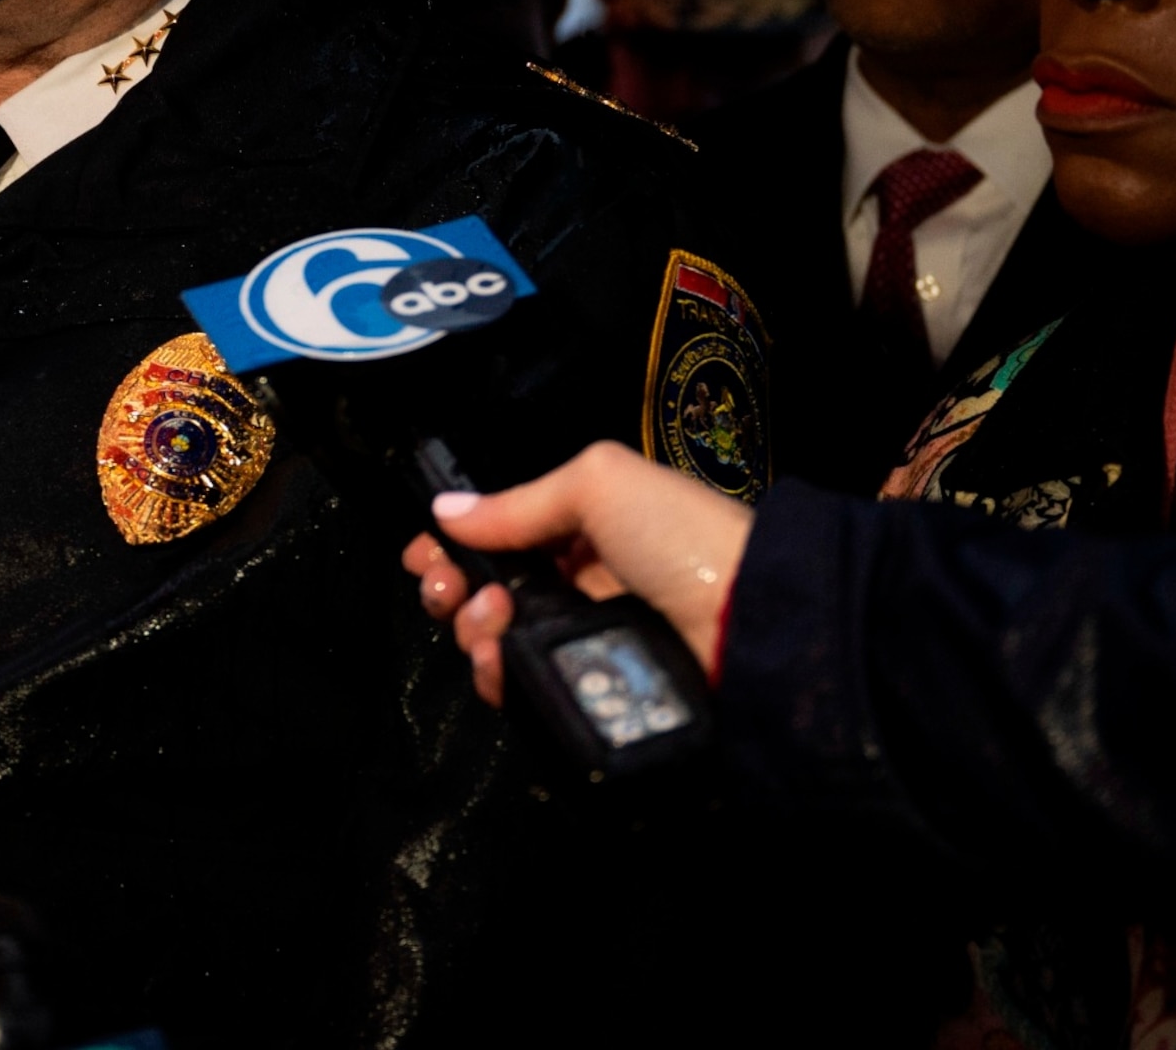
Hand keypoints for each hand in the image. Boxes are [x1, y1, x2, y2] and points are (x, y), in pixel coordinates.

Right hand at [397, 440, 752, 706]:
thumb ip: (518, 501)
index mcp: (585, 527)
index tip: (424, 555)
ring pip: (497, 640)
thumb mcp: (600, 485)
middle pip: (489, 589)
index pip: (503, 534)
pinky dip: (498, 673)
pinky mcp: (586, 689)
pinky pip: (523, 685)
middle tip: (446, 591)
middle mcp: (579, 583)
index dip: (456, 543)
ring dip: (473, 628)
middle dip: (453, 587)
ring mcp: (581, 641)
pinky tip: (496, 658)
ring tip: (488, 619)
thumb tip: (442, 511)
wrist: (751, 623)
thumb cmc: (677, 538)